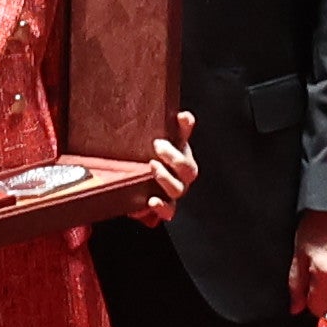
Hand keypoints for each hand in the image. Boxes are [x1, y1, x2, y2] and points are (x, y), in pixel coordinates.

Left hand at [135, 111, 199, 226]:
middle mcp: (182, 175)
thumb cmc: (148, 160)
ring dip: (167, 178)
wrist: (138, 186)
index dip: (185, 128)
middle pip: (188, 169)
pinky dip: (162, 207)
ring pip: (179, 189)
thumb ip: (166, 128)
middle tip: (157, 145)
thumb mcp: (152, 142)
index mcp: (181, 155)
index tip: (180, 119)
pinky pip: (168, 211)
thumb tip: (182, 115)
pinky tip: (152, 201)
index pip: (186, 140)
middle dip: (174, 156)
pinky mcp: (164, 207)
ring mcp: (174, 191)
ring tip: (152, 167)